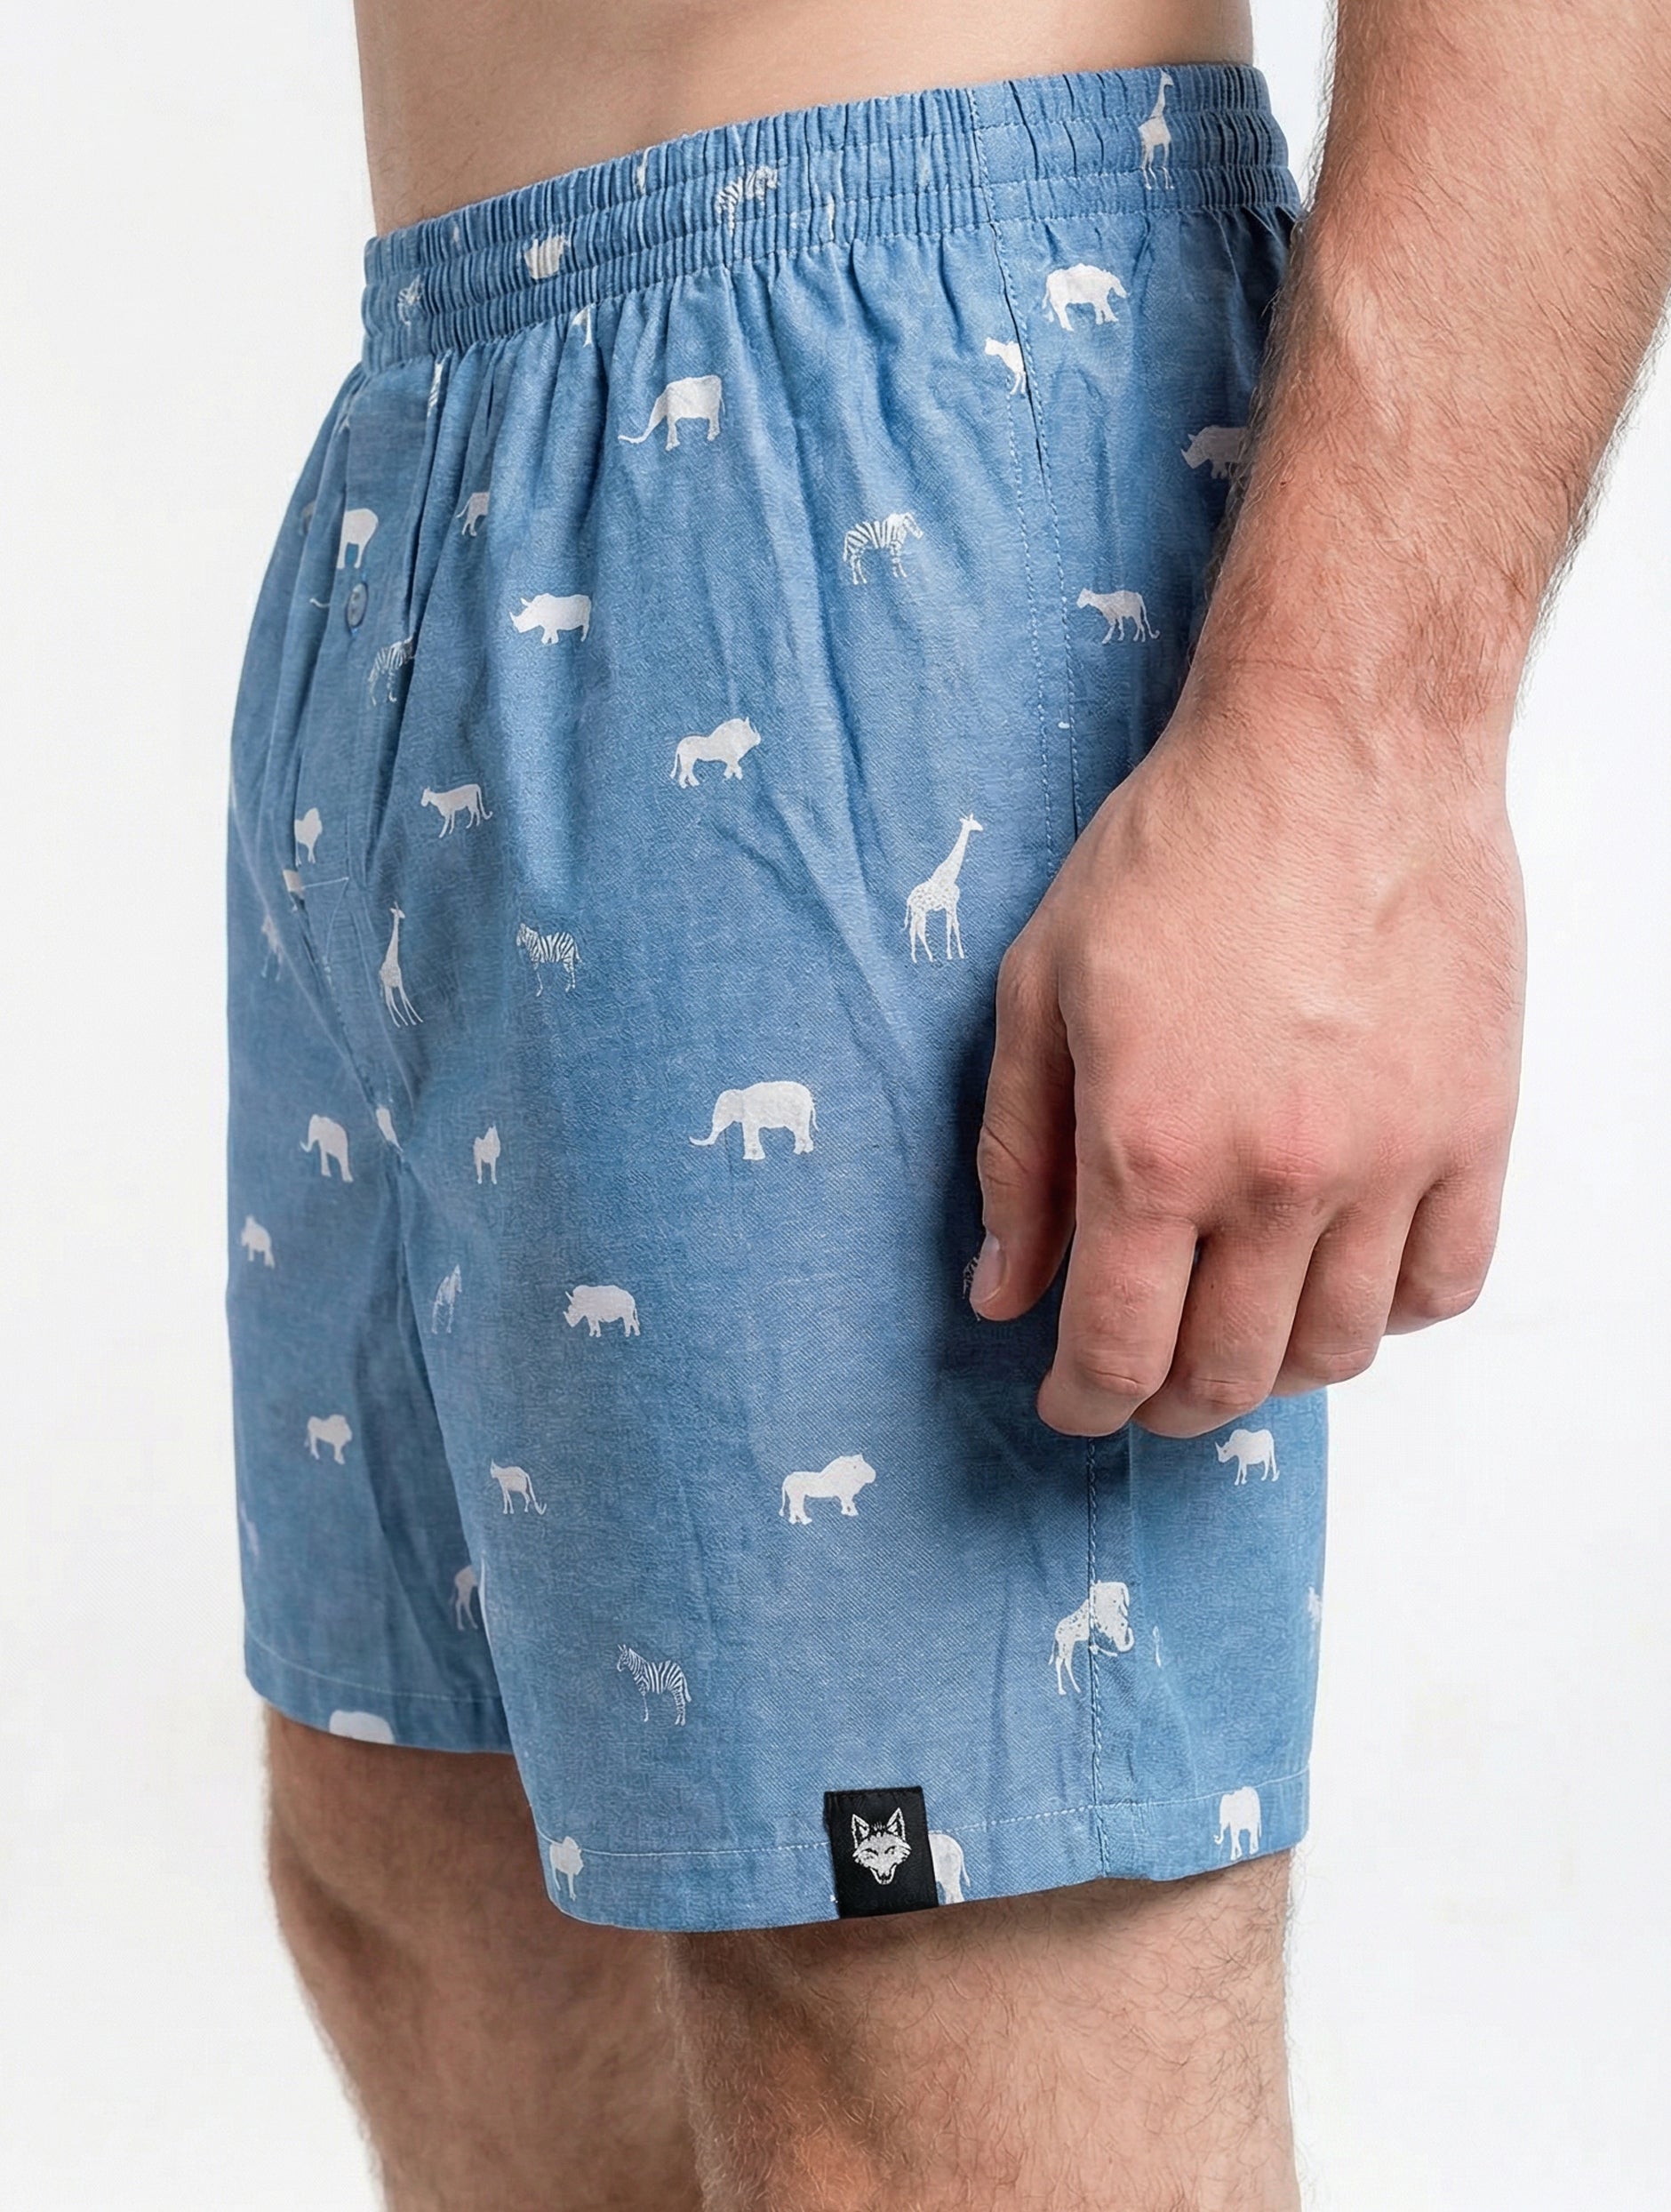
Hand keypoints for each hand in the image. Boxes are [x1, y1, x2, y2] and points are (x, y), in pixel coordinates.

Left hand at [969, 690, 1526, 1437]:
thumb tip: (1000, 1292)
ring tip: (1235, 1331)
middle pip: (1227, 1373)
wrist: (1340, 747)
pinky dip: (1385, 1313)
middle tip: (1142, 1382)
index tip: (1071, 1404)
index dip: (1084, 1403)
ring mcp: (1389, 1160)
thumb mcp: (1041, 989)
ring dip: (1273, 1370)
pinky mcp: (1474, 1128)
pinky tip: (1337, 1280)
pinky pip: (1443, 1285)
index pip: (1117, 1351)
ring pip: (1336, 1350)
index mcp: (1151, 1147)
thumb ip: (1016, 1157)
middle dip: (1167, 1403)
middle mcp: (1276, 1177)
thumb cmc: (1178, 848)